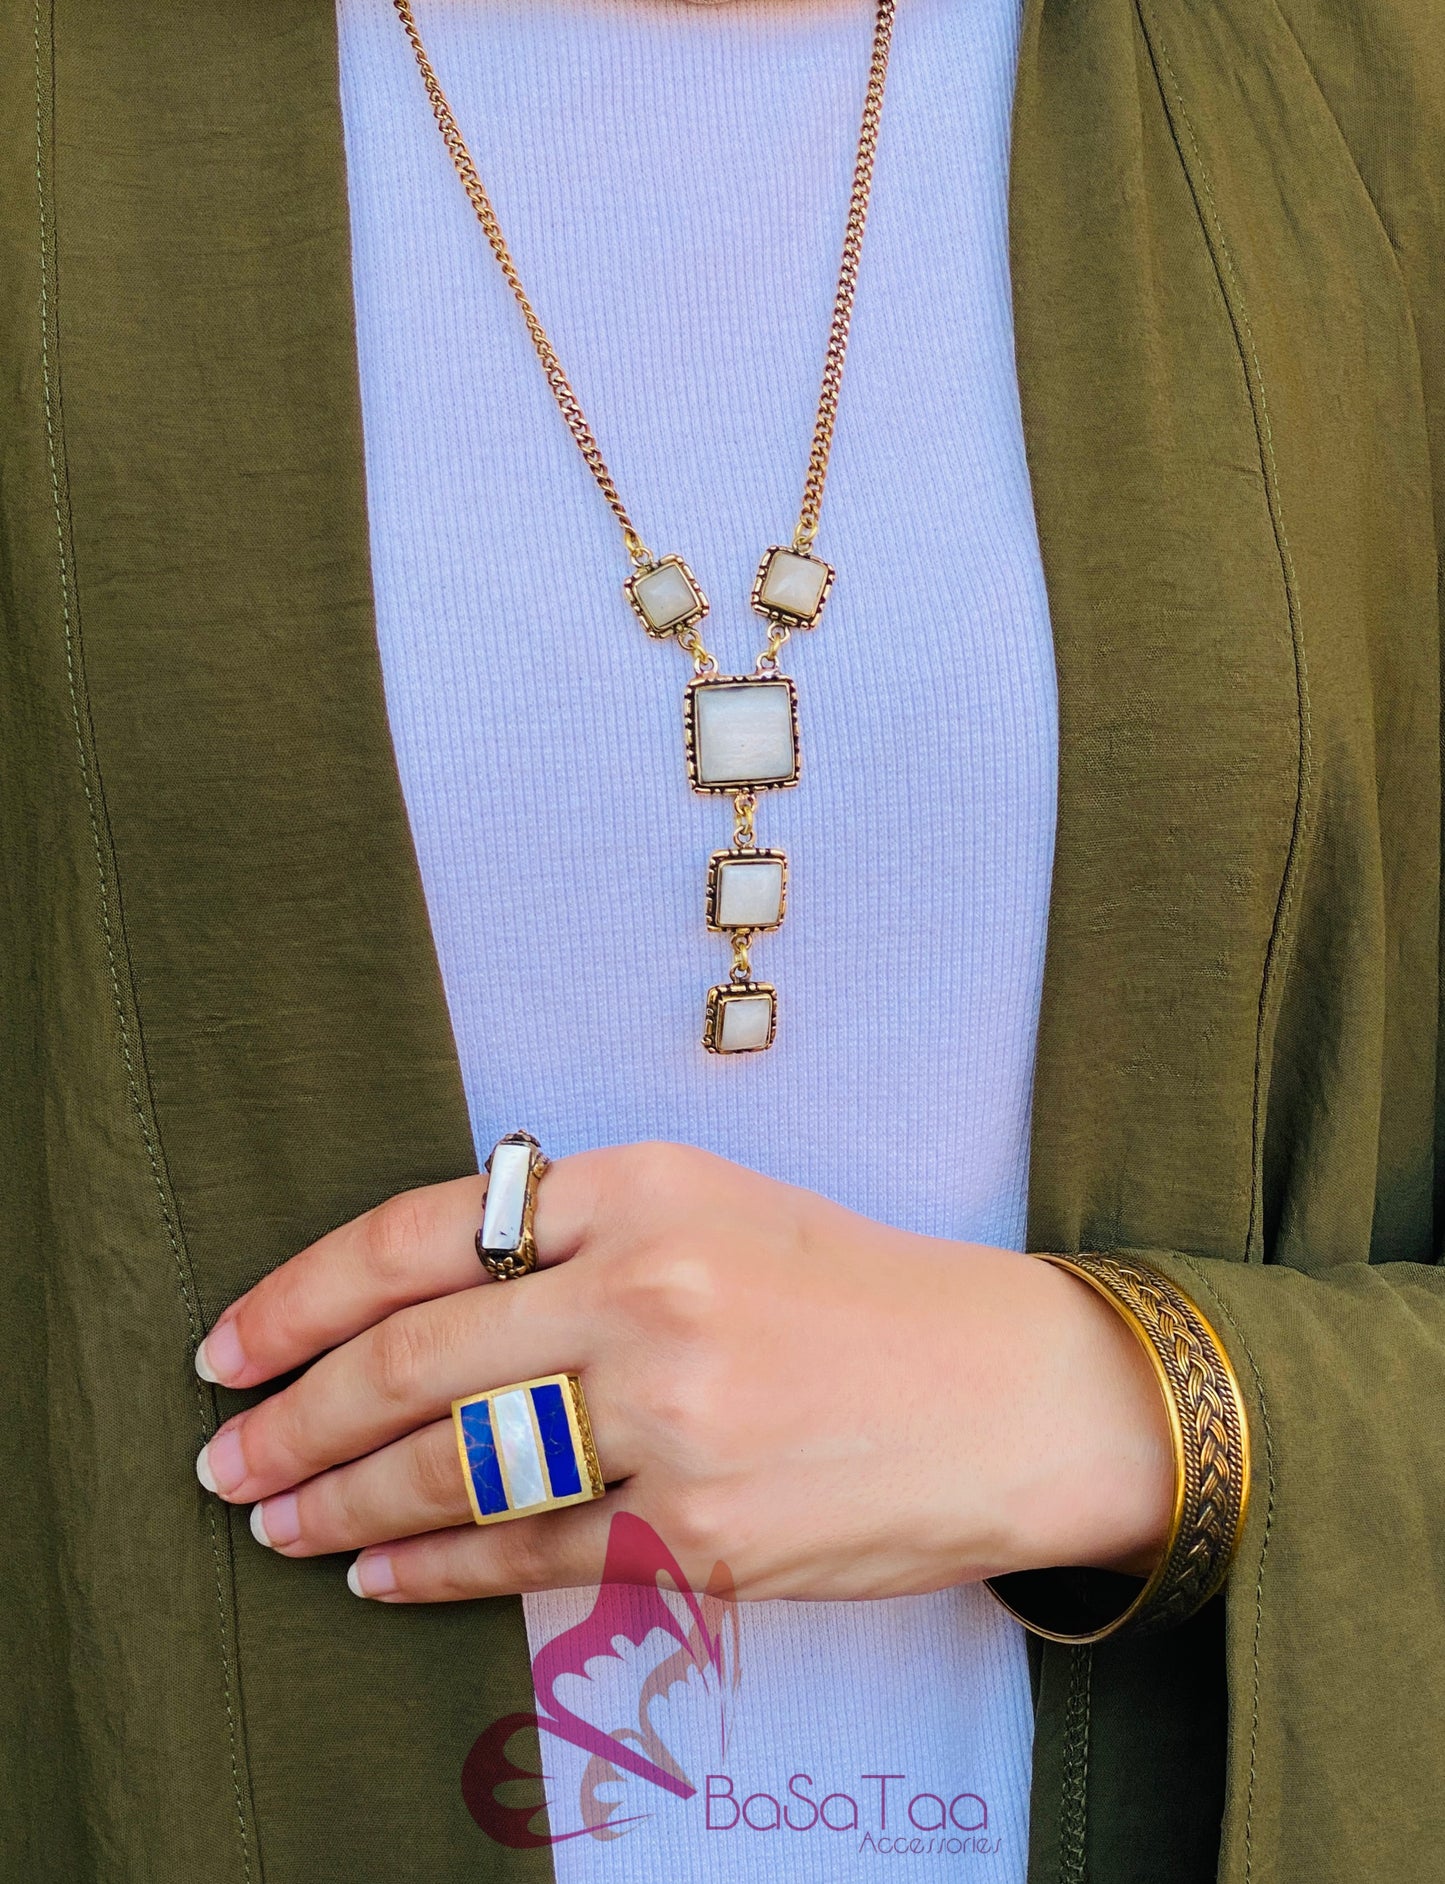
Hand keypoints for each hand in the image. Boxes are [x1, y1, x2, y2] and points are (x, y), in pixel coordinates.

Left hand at [194, 1143, 1174, 1602]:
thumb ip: (572, 1233)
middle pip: (412, 1363)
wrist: (1008, 1391)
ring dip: (341, 1505)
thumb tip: (416, 1302)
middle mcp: (649, 1295)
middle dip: (292, 1420)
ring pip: (454, 1472)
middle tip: (223, 1459)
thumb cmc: (854, 1291)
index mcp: (643, 1188)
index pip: (421, 1235)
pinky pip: (529, 1558)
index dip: (300, 1296)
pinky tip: (378, 1575)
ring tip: (275, 1522)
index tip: (232, 1346)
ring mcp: (675, 1422)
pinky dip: (433, 1572)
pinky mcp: (703, 1536)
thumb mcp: (715, 1205)